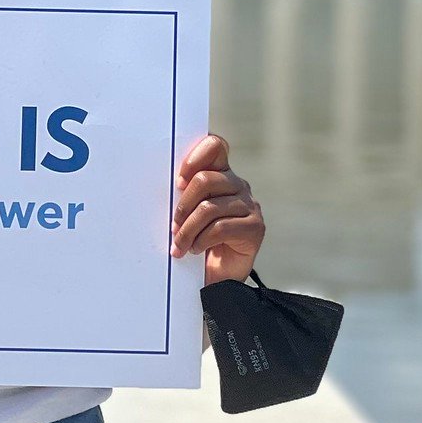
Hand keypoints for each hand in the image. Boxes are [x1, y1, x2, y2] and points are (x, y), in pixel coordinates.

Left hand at [172, 134, 264, 284]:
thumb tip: (167, 186)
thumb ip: (184, 195)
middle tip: (173, 226)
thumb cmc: (197, 239)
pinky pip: (221, 228)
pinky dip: (201, 240)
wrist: (217, 276)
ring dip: (188, 230)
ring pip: (210, 208)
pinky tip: (195, 249)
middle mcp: (238, 185)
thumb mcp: (187, 213)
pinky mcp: (255, 227)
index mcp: (221, 174)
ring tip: (179, 245)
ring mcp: (250, 205)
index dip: (195, 157)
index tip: (178, 181)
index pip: (215, 146)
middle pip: (206, 180)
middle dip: (183, 206)